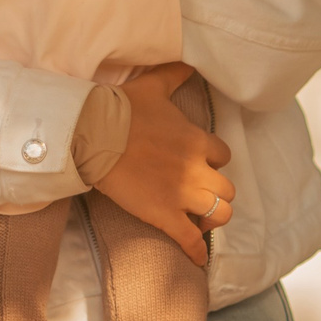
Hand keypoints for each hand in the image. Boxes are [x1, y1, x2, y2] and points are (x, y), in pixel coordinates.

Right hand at [93, 62, 232, 264]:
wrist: (93, 133)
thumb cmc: (122, 108)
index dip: (214, 162)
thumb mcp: (154, 85)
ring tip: (202, 221)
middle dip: (218, 193)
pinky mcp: (164, 214)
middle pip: (227, 189)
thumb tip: (190, 61)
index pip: (223, 155)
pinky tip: (197, 259)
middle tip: (203, 196)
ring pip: (219, 213)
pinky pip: (191, 239)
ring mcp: (182, 194)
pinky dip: (196, 252)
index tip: (203, 165)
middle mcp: (196, 168)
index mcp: (196, 140)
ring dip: (213, 219)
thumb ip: (175, 74)